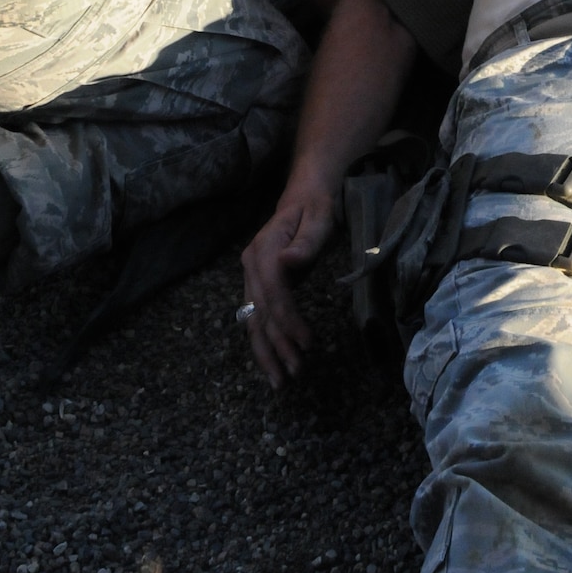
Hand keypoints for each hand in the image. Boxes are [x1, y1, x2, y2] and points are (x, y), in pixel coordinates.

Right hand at [240, 185, 336, 389]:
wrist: (305, 193)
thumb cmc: (316, 205)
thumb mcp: (319, 217)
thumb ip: (306, 241)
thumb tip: (288, 262)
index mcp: (264, 249)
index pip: (273, 292)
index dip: (287, 320)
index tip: (306, 343)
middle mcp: (251, 265)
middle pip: (259, 312)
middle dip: (275, 346)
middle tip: (292, 374)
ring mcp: (252, 276)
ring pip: (254, 320)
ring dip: (267, 351)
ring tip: (282, 379)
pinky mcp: (258, 284)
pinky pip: (259, 317)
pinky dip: (266, 340)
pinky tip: (275, 360)